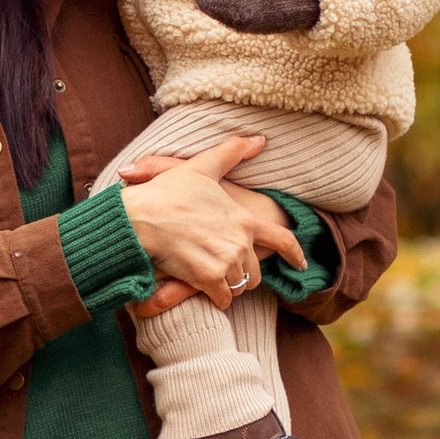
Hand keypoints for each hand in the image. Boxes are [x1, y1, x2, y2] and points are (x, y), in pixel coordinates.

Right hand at [114, 134, 290, 311]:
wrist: (139, 218)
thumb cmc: (167, 193)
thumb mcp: (201, 167)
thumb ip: (232, 152)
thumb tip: (259, 140)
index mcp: (244, 219)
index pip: (283, 240)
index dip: (294, 253)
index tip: (300, 264)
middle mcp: (240, 242)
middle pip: (255, 271)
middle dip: (243, 272)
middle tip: (224, 267)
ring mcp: (225, 262)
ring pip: (239, 286)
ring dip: (228, 285)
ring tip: (211, 276)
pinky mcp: (207, 279)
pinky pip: (222, 298)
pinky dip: (216, 298)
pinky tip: (204, 290)